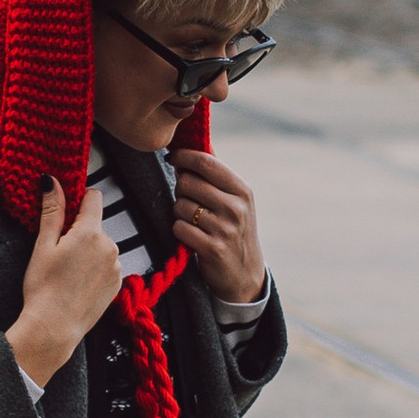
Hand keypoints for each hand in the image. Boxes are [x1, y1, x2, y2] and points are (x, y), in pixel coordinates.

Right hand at [7, 178, 123, 387]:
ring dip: (89, 251)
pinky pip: (107, 265)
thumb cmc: (44, 289)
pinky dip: (95, 268)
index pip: (94, 198)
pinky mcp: (118, 284)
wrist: (54, 328)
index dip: (79, 200)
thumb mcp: (43, 245)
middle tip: (59, 251)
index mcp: (90, 233)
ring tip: (68, 271)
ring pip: (102, 246)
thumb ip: (52, 210)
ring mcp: (116, 266)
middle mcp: (110, 246)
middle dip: (80, 231)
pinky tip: (78, 281)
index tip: (66, 211)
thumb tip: (52, 182)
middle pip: (96, 225)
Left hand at [171, 149, 265, 303]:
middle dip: (181, 189)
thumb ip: (216, 175)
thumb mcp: (236, 201)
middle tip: (189, 199)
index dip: (184, 156)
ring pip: (180, 205)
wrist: (244, 274)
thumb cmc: (234, 230)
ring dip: (180, 213)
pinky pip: (178, 227)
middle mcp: (235, 207)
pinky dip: (179, 231)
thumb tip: (192, 144)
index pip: (206, 163)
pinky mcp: (212, 248)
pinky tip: (192, 236)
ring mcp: (224, 228)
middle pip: (187, 182)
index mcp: (242, 190)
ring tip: (194, 221)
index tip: (173, 157)